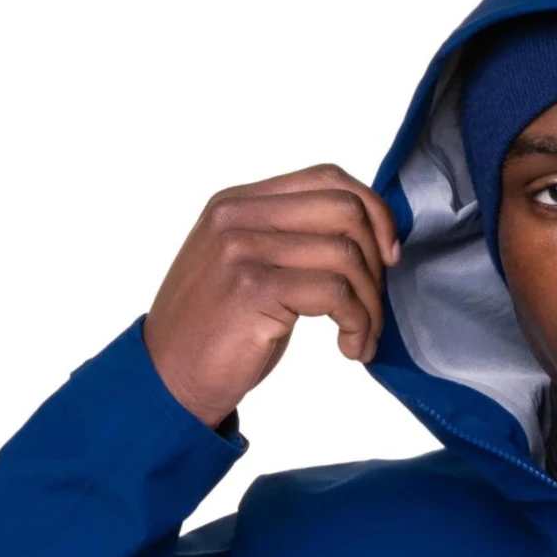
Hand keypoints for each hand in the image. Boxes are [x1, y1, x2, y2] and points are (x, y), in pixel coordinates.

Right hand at [143, 163, 402, 428]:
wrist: (168, 377)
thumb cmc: (216, 331)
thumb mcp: (248, 268)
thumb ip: (290, 240)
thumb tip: (366, 237)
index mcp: (239, 203)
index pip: (327, 178)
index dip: (374, 212)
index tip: (388, 256)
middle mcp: (238, 216)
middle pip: (346, 210)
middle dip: (377, 263)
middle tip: (373, 307)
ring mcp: (243, 249)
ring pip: (347, 255)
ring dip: (371, 307)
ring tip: (360, 338)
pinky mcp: (253, 288)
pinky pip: (336, 294)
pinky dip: (357, 325)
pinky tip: (349, 349)